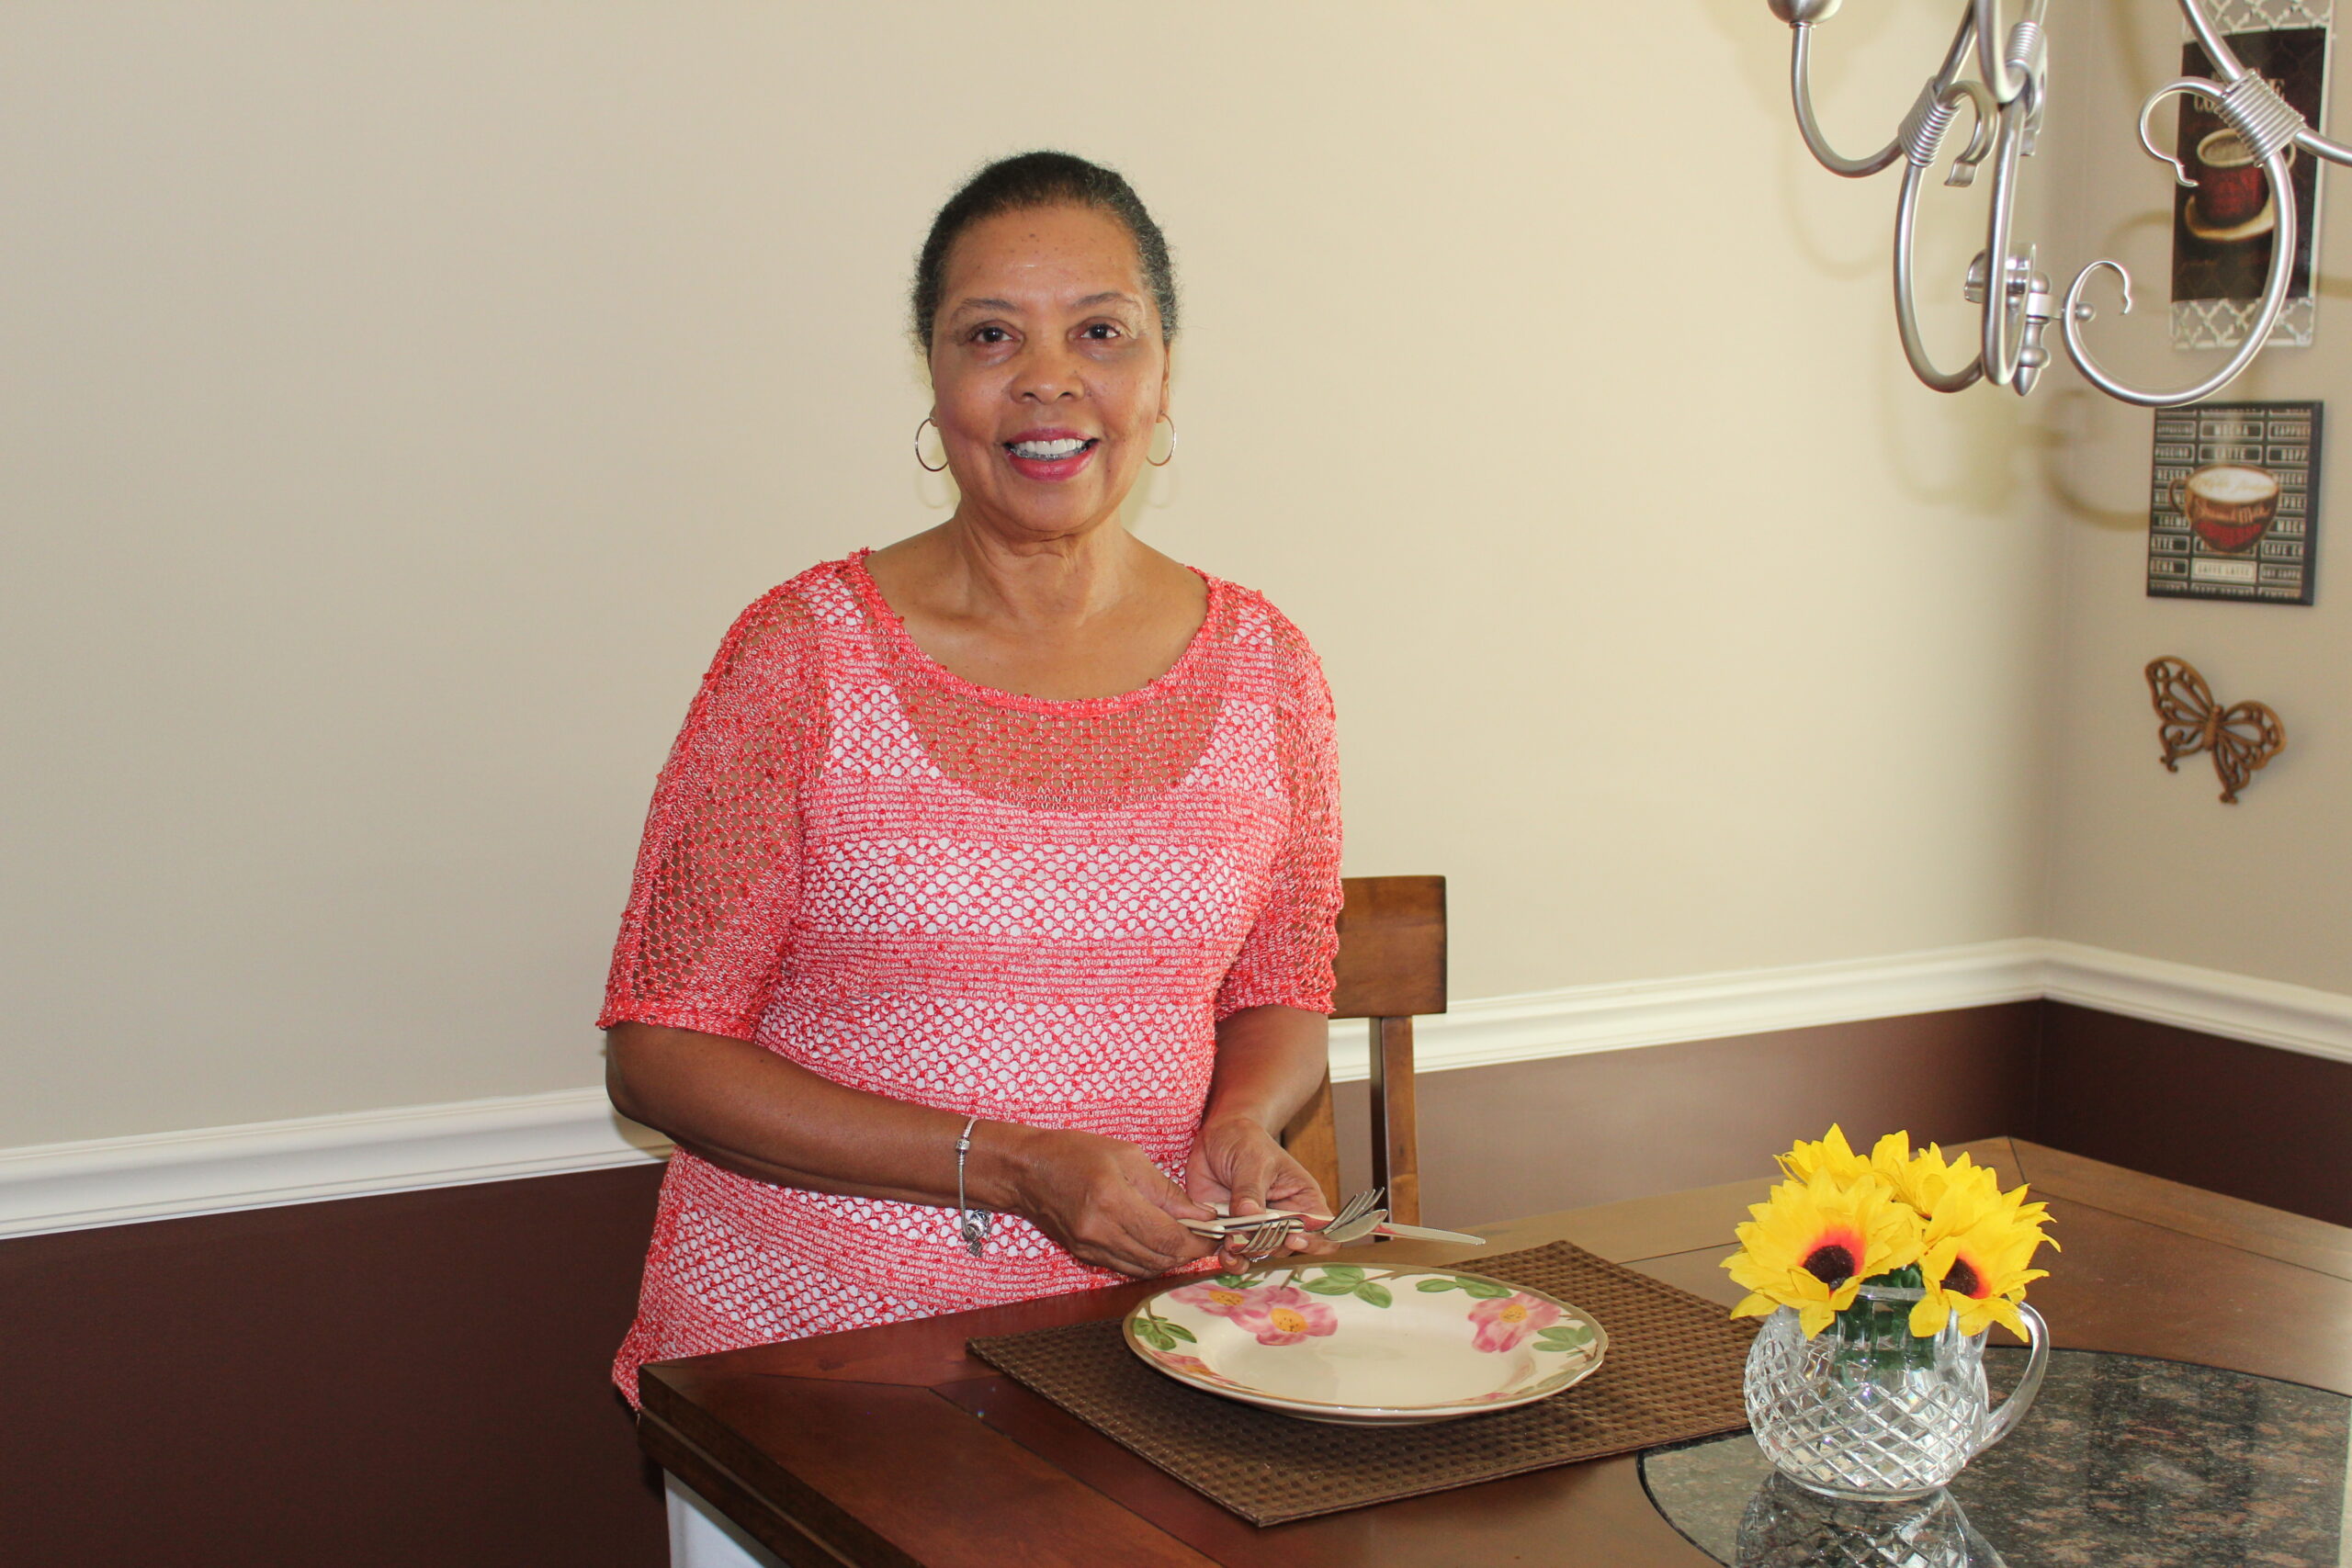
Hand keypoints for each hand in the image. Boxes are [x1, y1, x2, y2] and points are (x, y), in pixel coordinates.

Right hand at [983, 1124, 1216, 1278]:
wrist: (1027, 1171)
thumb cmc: (1075, 1153)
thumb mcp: (1127, 1157)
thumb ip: (1166, 1190)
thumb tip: (1201, 1215)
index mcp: (1112, 1200)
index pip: (1167, 1236)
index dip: (1198, 1240)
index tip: (1216, 1231)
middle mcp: (1100, 1231)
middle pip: (1159, 1258)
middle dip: (1189, 1251)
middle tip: (1206, 1236)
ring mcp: (1090, 1248)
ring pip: (1145, 1268)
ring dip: (1171, 1258)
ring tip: (1186, 1239)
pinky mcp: (1085, 1255)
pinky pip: (1127, 1266)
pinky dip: (1148, 1259)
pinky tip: (1157, 1242)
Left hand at [1184, 1115, 1336, 1265]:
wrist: (1217, 1137)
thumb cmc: (1246, 1142)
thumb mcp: (1253, 1160)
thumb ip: (1250, 1190)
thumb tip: (1249, 1215)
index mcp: (1302, 1200)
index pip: (1322, 1229)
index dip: (1314, 1241)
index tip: (1293, 1237)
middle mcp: (1282, 1220)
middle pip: (1285, 1248)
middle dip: (1267, 1245)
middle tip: (1247, 1233)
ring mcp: (1256, 1228)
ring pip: (1257, 1256)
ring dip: (1244, 1255)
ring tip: (1230, 1243)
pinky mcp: (1231, 1232)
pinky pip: (1232, 1254)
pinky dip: (1225, 1255)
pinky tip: (1219, 1246)